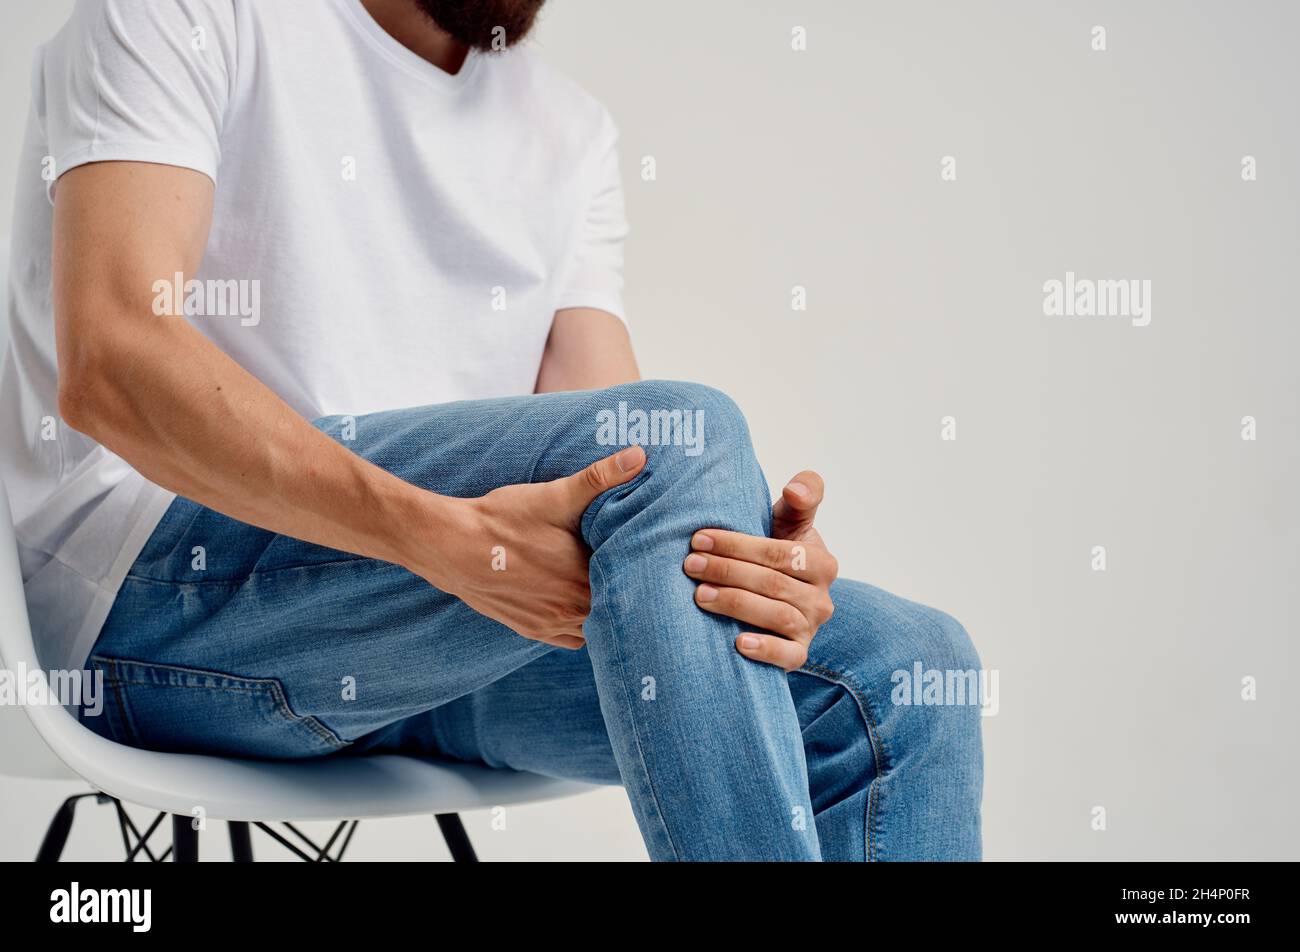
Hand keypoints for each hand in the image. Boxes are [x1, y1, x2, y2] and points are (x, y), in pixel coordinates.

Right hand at [414, 446, 646, 648]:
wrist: (451, 547)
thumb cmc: (503, 520)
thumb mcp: (553, 495)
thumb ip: (599, 478)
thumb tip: (639, 456)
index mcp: (585, 580)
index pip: (633, 585)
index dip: (641, 571)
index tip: (644, 554)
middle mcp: (572, 610)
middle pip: (617, 610)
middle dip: (625, 591)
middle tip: (632, 569)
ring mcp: (551, 625)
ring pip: (595, 629)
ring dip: (602, 612)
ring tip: (605, 586)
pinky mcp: (531, 630)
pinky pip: (571, 639)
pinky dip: (578, 625)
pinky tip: (575, 601)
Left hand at [684, 471, 838, 669]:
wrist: (779, 598)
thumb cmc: (776, 552)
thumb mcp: (789, 521)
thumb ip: (801, 496)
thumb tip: (795, 488)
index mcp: (821, 561)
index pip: (780, 552)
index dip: (738, 545)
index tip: (699, 538)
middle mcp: (822, 597)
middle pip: (773, 582)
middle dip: (727, 571)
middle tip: (690, 565)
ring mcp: (811, 627)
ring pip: (777, 615)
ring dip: (736, 604)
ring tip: (699, 595)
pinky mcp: (799, 653)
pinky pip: (789, 656)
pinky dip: (765, 650)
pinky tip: (738, 643)